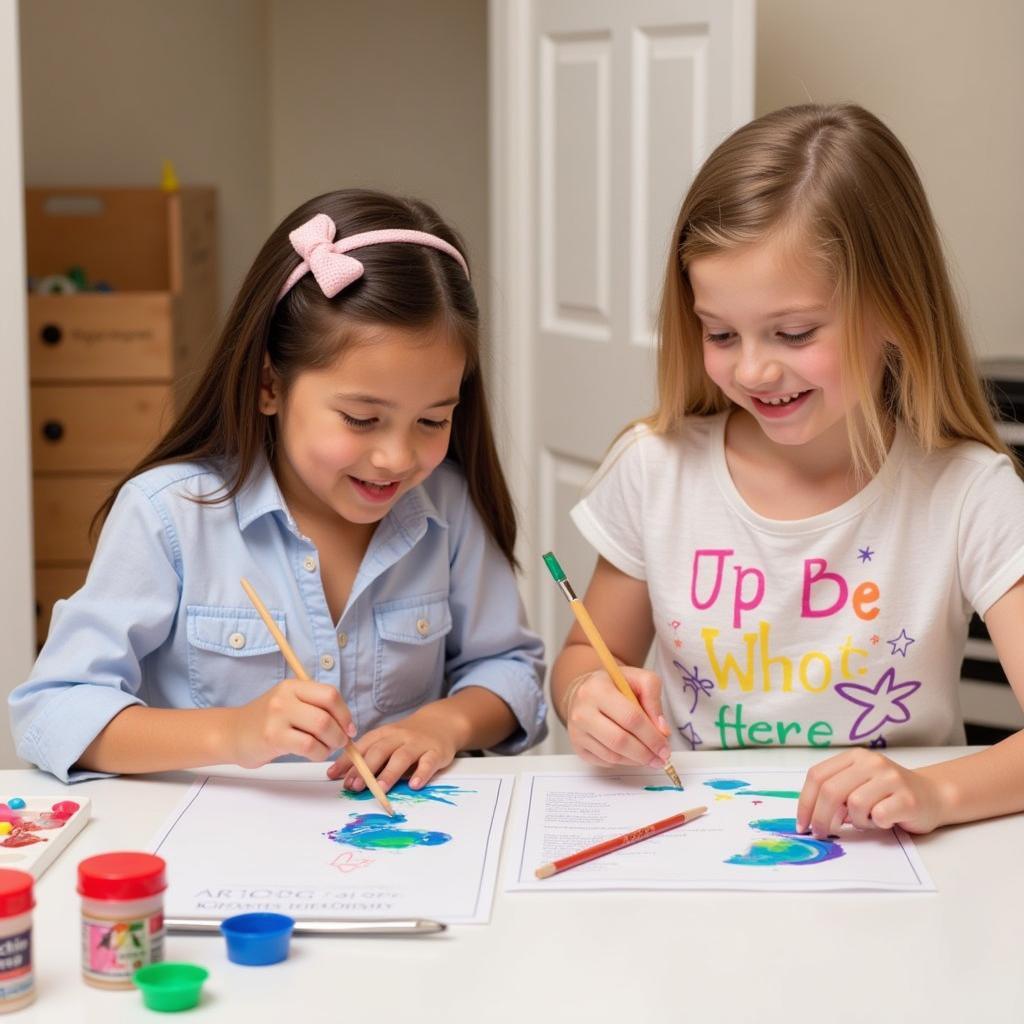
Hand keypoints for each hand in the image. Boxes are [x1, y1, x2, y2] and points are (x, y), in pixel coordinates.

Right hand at [230, 679, 355, 768]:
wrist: (231, 734)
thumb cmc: (266, 722)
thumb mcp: (288, 703)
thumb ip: (314, 706)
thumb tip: (347, 724)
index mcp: (292, 686)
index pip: (330, 694)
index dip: (345, 713)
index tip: (349, 727)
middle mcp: (285, 697)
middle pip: (327, 713)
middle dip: (341, 731)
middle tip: (340, 742)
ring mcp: (277, 716)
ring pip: (321, 728)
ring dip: (331, 743)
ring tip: (325, 748)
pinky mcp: (273, 737)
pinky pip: (309, 746)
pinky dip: (319, 753)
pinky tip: (313, 754)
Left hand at [326, 702, 462, 791]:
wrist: (442, 722)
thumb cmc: (408, 738)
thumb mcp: (387, 741)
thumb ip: (369, 757)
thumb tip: (344, 778)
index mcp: (383, 734)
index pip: (362, 747)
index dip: (348, 761)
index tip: (333, 776)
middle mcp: (399, 737)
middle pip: (380, 751)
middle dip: (366, 769)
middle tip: (355, 787)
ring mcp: (418, 744)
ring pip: (402, 757)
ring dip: (390, 773)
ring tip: (380, 788)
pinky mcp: (436, 752)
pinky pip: (428, 762)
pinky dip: (422, 773)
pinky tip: (415, 784)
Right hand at [565, 667, 671, 768]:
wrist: (587, 691)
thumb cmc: (615, 686)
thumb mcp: (638, 679)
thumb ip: (653, 697)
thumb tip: (662, 731)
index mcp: (597, 688)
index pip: (630, 718)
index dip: (652, 736)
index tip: (665, 747)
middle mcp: (582, 710)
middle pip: (620, 740)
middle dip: (645, 753)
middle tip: (661, 758)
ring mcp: (576, 730)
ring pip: (612, 755)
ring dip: (636, 760)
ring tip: (650, 756)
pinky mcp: (577, 745)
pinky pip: (605, 761)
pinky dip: (623, 762)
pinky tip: (632, 754)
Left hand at [796, 749, 950, 835]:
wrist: (933, 796)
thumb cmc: (888, 795)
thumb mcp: (857, 785)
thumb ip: (835, 793)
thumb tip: (809, 817)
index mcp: (854, 757)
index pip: (817, 776)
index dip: (805, 802)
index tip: (802, 824)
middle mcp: (871, 762)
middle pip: (831, 790)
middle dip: (820, 817)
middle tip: (821, 833)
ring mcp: (891, 778)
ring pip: (854, 804)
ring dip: (856, 820)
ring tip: (867, 820)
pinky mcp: (907, 798)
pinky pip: (878, 815)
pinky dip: (876, 824)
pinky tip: (884, 821)